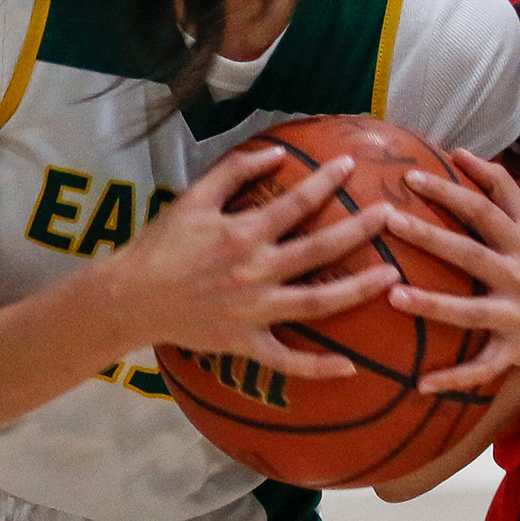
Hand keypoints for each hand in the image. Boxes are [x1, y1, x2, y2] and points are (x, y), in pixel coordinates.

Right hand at [99, 148, 398, 381]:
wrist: (128, 298)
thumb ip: (235, 171)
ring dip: (357, 290)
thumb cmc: (159, 245)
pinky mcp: (245, 344)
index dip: (327, 181)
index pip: (297, 202)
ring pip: (317, 302)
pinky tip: (350, 367)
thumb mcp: (193, 198)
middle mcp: (256, 271)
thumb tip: (277, 153)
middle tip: (391, 215)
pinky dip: (318, 367)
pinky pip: (287, 360)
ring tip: (391, 276)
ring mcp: (254, 312)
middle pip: (320, 250)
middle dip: (360, 229)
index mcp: (243, 233)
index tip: (351, 165)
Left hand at [378, 153, 519, 394]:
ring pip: (471, 312)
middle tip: (389, 221)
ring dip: (433, 305)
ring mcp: (517, 315)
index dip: (448, 191)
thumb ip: (500, 186)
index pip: (482, 209)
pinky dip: (454, 379)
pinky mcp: (514, 351)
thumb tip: (460, 151)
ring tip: (393, 297)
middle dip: (430, 236)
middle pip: (470, 253)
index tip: (410, 177)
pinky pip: (481, 369)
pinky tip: (419, 384)